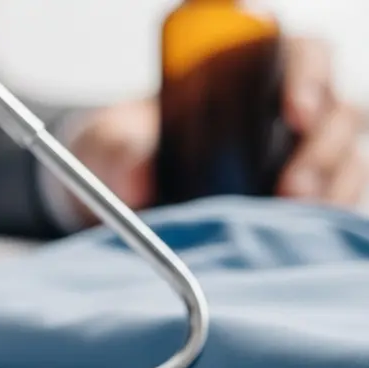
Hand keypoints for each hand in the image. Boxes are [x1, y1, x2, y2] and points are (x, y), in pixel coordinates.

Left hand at [65, 36, 365, 225]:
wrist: (116, 198)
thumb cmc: (122, 153)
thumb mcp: (107, 144)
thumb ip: (119, 148)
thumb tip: (140, 174)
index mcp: (242, 73)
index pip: (298, 54)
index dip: (306, 75)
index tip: (293, 111)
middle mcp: (279, 108)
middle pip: (334, 108)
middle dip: (322, 144)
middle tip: (291, 184)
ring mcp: (296, 153)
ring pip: (345, 156)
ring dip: (328, 183)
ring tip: (292, 209)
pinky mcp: (300, 196)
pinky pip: (337, 200)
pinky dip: (329, 213)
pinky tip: (303, 228)